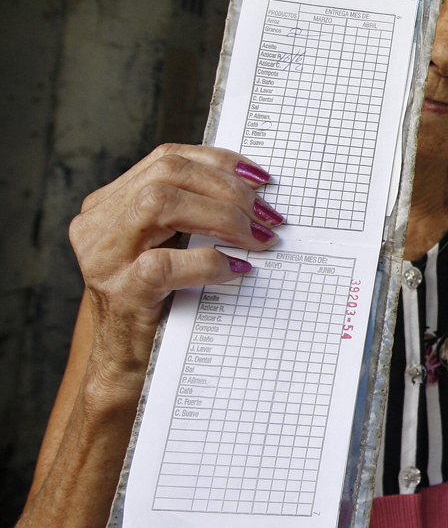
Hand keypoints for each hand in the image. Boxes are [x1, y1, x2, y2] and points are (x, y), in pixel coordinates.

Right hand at [68, 144, 282, 398]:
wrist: (129, 367)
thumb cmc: (161, 302)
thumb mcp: (172, 248)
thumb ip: (195, 216)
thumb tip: (257, 193)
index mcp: (110, 205)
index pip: (166, 159)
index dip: (218, 162)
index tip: (261, 179)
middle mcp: (99, 225)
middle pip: (166, 173)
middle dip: (227, 189)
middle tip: (268, 216)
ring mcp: (104, 258)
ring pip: (159, 204)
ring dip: (222, 216)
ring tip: (258, 238)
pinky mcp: (120, 294)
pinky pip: (164, 264)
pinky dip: (208, 262)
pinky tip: (237, 270)